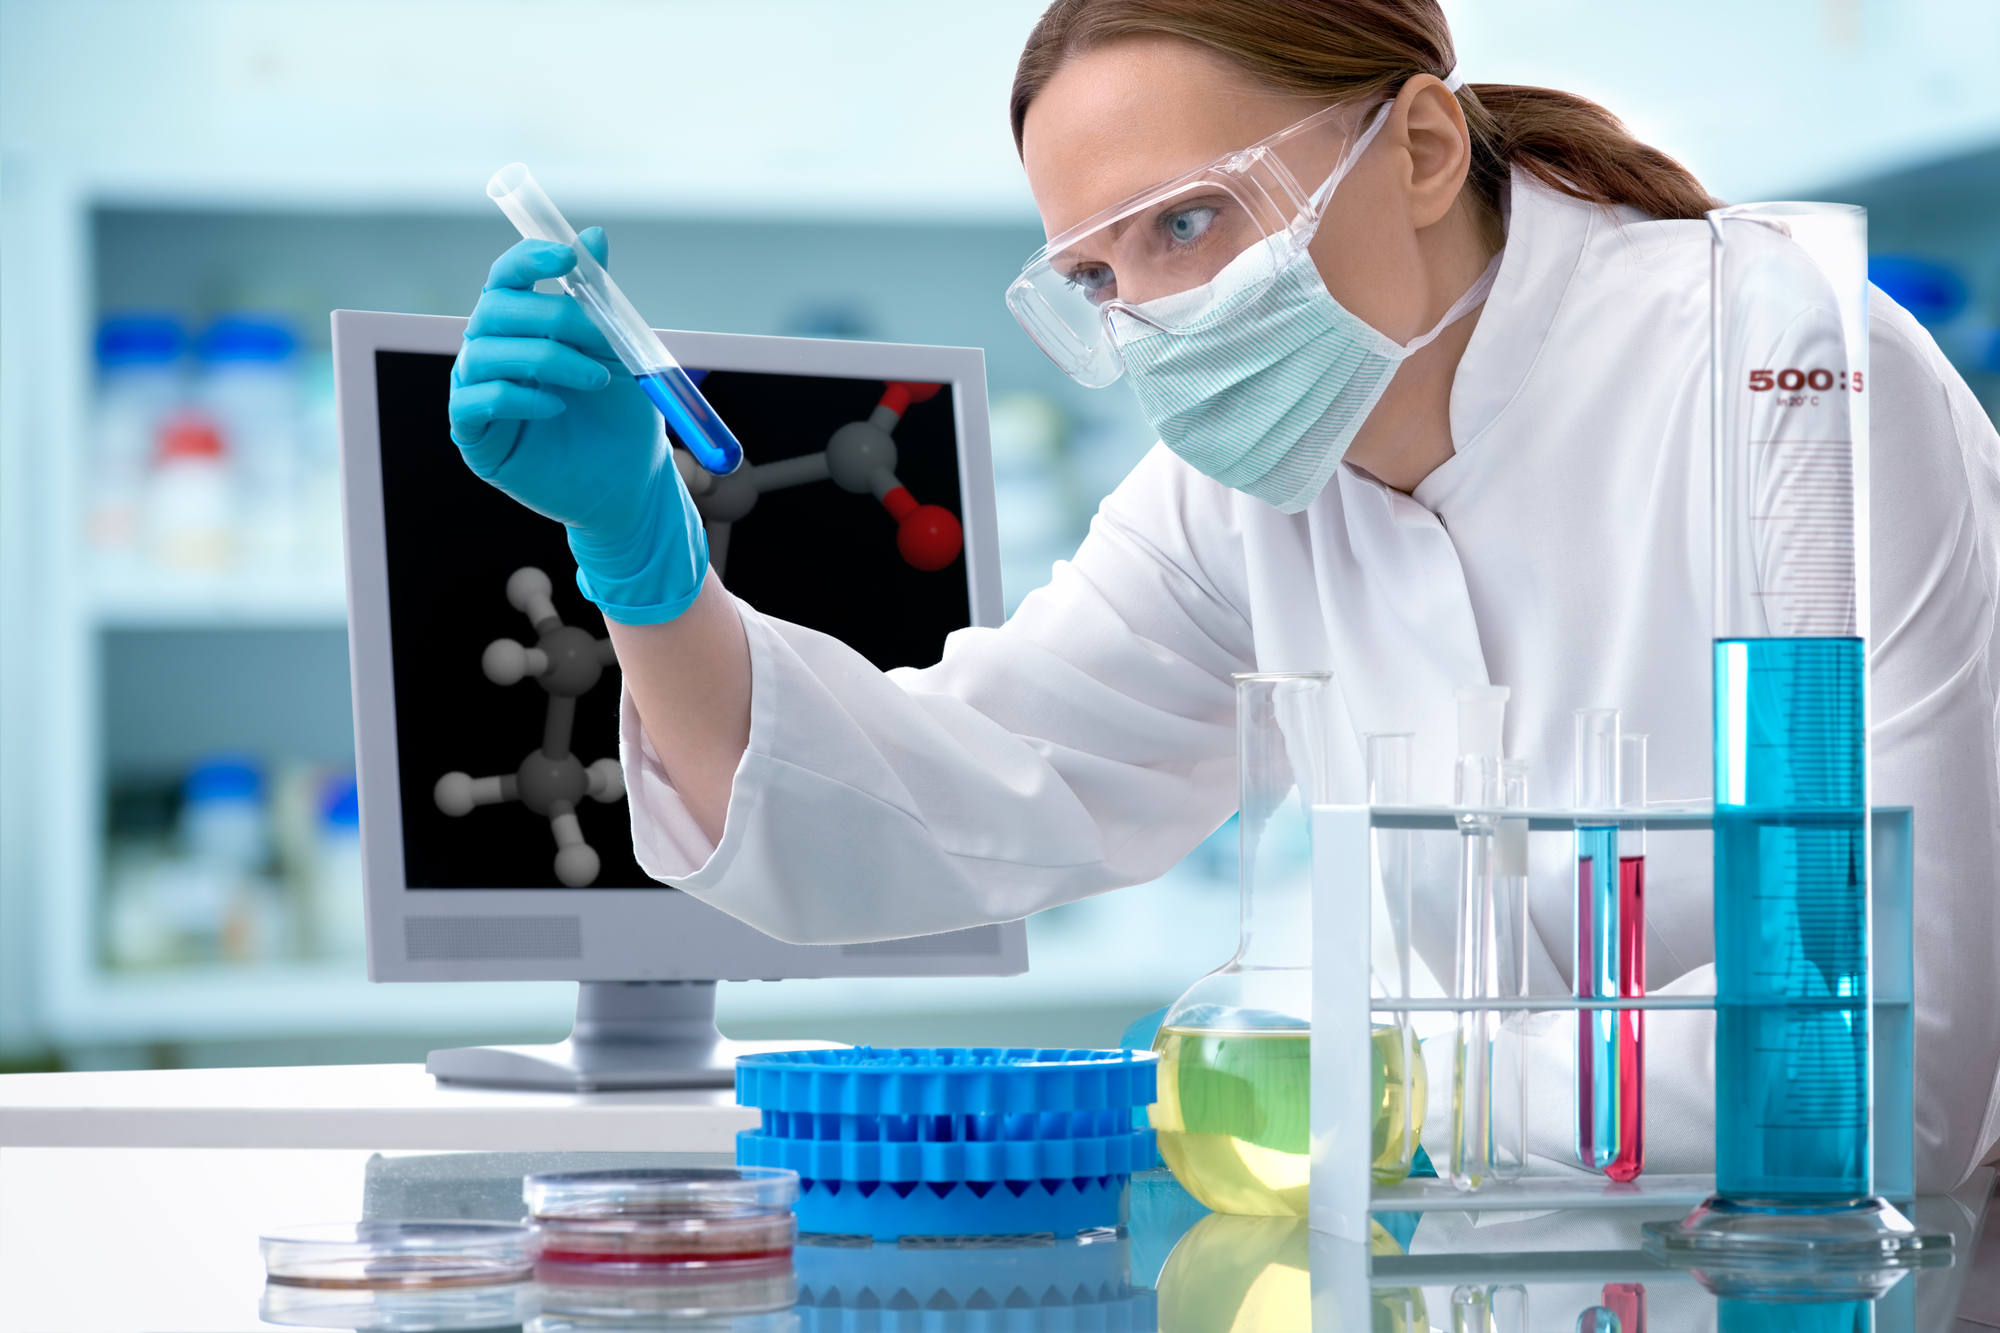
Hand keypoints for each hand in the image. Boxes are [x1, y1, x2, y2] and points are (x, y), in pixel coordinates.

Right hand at [449, 230, 707, 622]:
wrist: (631, 483)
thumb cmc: (621, 417)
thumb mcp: (617, 351)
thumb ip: (600, 298)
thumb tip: (593, 235)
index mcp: (522, 326)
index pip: (507, 278)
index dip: (529, 258)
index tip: (567, 257)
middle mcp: (492, 352)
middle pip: (495, 309)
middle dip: (553, 316)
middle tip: (602, 340)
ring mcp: (477, 392)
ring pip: (486, 352)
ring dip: (547, 358)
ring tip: (594, 380)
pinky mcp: (475, 436)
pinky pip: (477, 401)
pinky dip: (518, 397)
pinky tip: (556, 407)